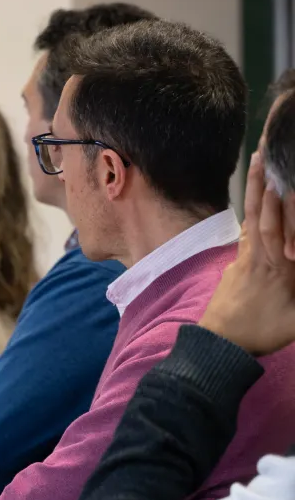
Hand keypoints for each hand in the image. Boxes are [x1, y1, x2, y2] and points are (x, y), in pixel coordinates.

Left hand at [200, 153, 294, 355]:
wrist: (219, 346)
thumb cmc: (261, 334)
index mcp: (274, 270)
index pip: (275, 232)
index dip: (278, 208)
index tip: (279, 181)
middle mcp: (256, 259)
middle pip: (258, 216)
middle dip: (260, 184)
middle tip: (261, 153)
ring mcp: (243, 260)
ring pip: (250, 220)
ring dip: (253, 192)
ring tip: (256, 164)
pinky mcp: (237, 266)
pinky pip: (246, 233)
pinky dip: (251, 213)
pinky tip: (255, 201)